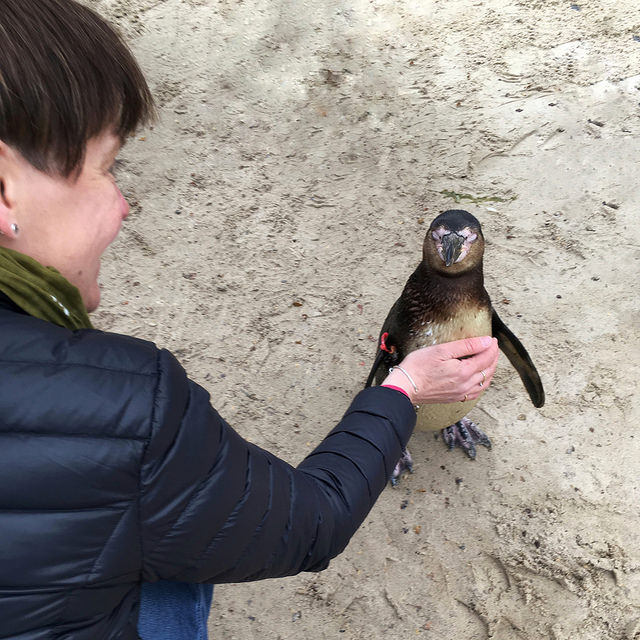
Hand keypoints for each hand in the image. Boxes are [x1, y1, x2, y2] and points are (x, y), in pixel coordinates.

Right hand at [382, 336, 498, 405]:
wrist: (405, 386)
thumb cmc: (418, 367)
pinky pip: (476, 393)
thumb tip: (486, 342)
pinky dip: (482, 384)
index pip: (486, 357)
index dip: (491, 347)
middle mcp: (465, 384)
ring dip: (490, 370)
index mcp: (464, 371)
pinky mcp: (454, 398)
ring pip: (484, 382)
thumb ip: (466, 345)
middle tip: (492, 347)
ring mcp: (460, 393)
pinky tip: (479, 380)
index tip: (492, 339)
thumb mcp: (442, 350)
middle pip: (488, 370)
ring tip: (489, 361)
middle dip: (493, 357)